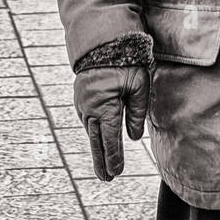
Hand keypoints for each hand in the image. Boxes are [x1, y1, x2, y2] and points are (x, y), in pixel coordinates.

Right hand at [74, 65, 149, 180]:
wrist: (101, 40)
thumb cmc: (125, 60)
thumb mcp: (139, 85)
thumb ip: (137, 113)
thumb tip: (133, 137)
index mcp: (105, 107)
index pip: (110, 139)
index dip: (113, 158)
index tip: (116, 173)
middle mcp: (90, 108)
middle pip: (96, 141)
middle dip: (102, 161)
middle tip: (107, 179)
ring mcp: (82, 102)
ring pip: (90, 130)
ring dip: (96, 147)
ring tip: (103, 166)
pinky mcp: (80, 96)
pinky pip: (87, 118)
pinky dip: (93, 131)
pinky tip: (98, 139)